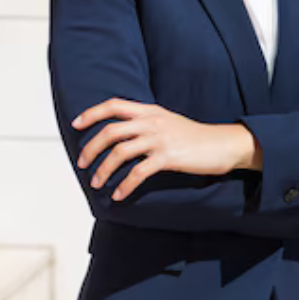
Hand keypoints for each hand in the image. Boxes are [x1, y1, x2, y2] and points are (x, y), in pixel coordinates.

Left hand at [72, 99, 246, 200]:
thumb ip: (147, 122)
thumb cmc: (194, 137)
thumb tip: (123, 133)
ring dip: (104, 170)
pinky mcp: (168, 157)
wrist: (222, 144)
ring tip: (97, 183)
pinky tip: (119, 195)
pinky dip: (124, 185)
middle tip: (83, 163)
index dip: (92, 113)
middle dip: (92, 147)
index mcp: (150, 110)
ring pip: (120, 151)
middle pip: (111, 130)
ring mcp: (160, 138)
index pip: (115, 104)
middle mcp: (152, 121)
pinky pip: (138, 172)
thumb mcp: (168, 121)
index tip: (76, 124)